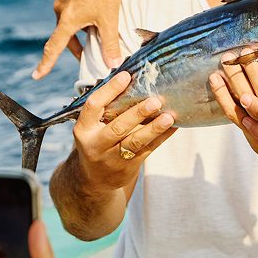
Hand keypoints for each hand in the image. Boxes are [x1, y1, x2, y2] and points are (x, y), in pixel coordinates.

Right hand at [33, 0, 125, 79]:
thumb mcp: (109, 19)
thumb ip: (110, 44)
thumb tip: (113, 65)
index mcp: (67, 19)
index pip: (53, 47)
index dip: (45, 64)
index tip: (36, 76)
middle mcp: (59, 8)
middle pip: (64, 34)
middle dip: (75, 45)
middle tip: (88, 53)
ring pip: (68, 19)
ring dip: (79, 28)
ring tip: (96, 27)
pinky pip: (70, 5)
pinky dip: (80, 13)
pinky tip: (94, 6)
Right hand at [71, 70, 176, 187]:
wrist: (94, 180)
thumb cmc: (97, 141)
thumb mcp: (92, 127)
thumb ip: (107, 109)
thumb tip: (132, 79)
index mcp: (84, 129)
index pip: (94, 106)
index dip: (110, 90)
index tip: (126, 76)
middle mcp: (96, 144)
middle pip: (118, 127)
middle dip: (138, 114)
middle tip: (155, 101)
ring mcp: (112, 158)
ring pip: (135, 142)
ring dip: (154, 129)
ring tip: (168, 117)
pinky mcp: (128, 167)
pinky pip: (147, 150)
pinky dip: (161, 138)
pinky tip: (173, 126)